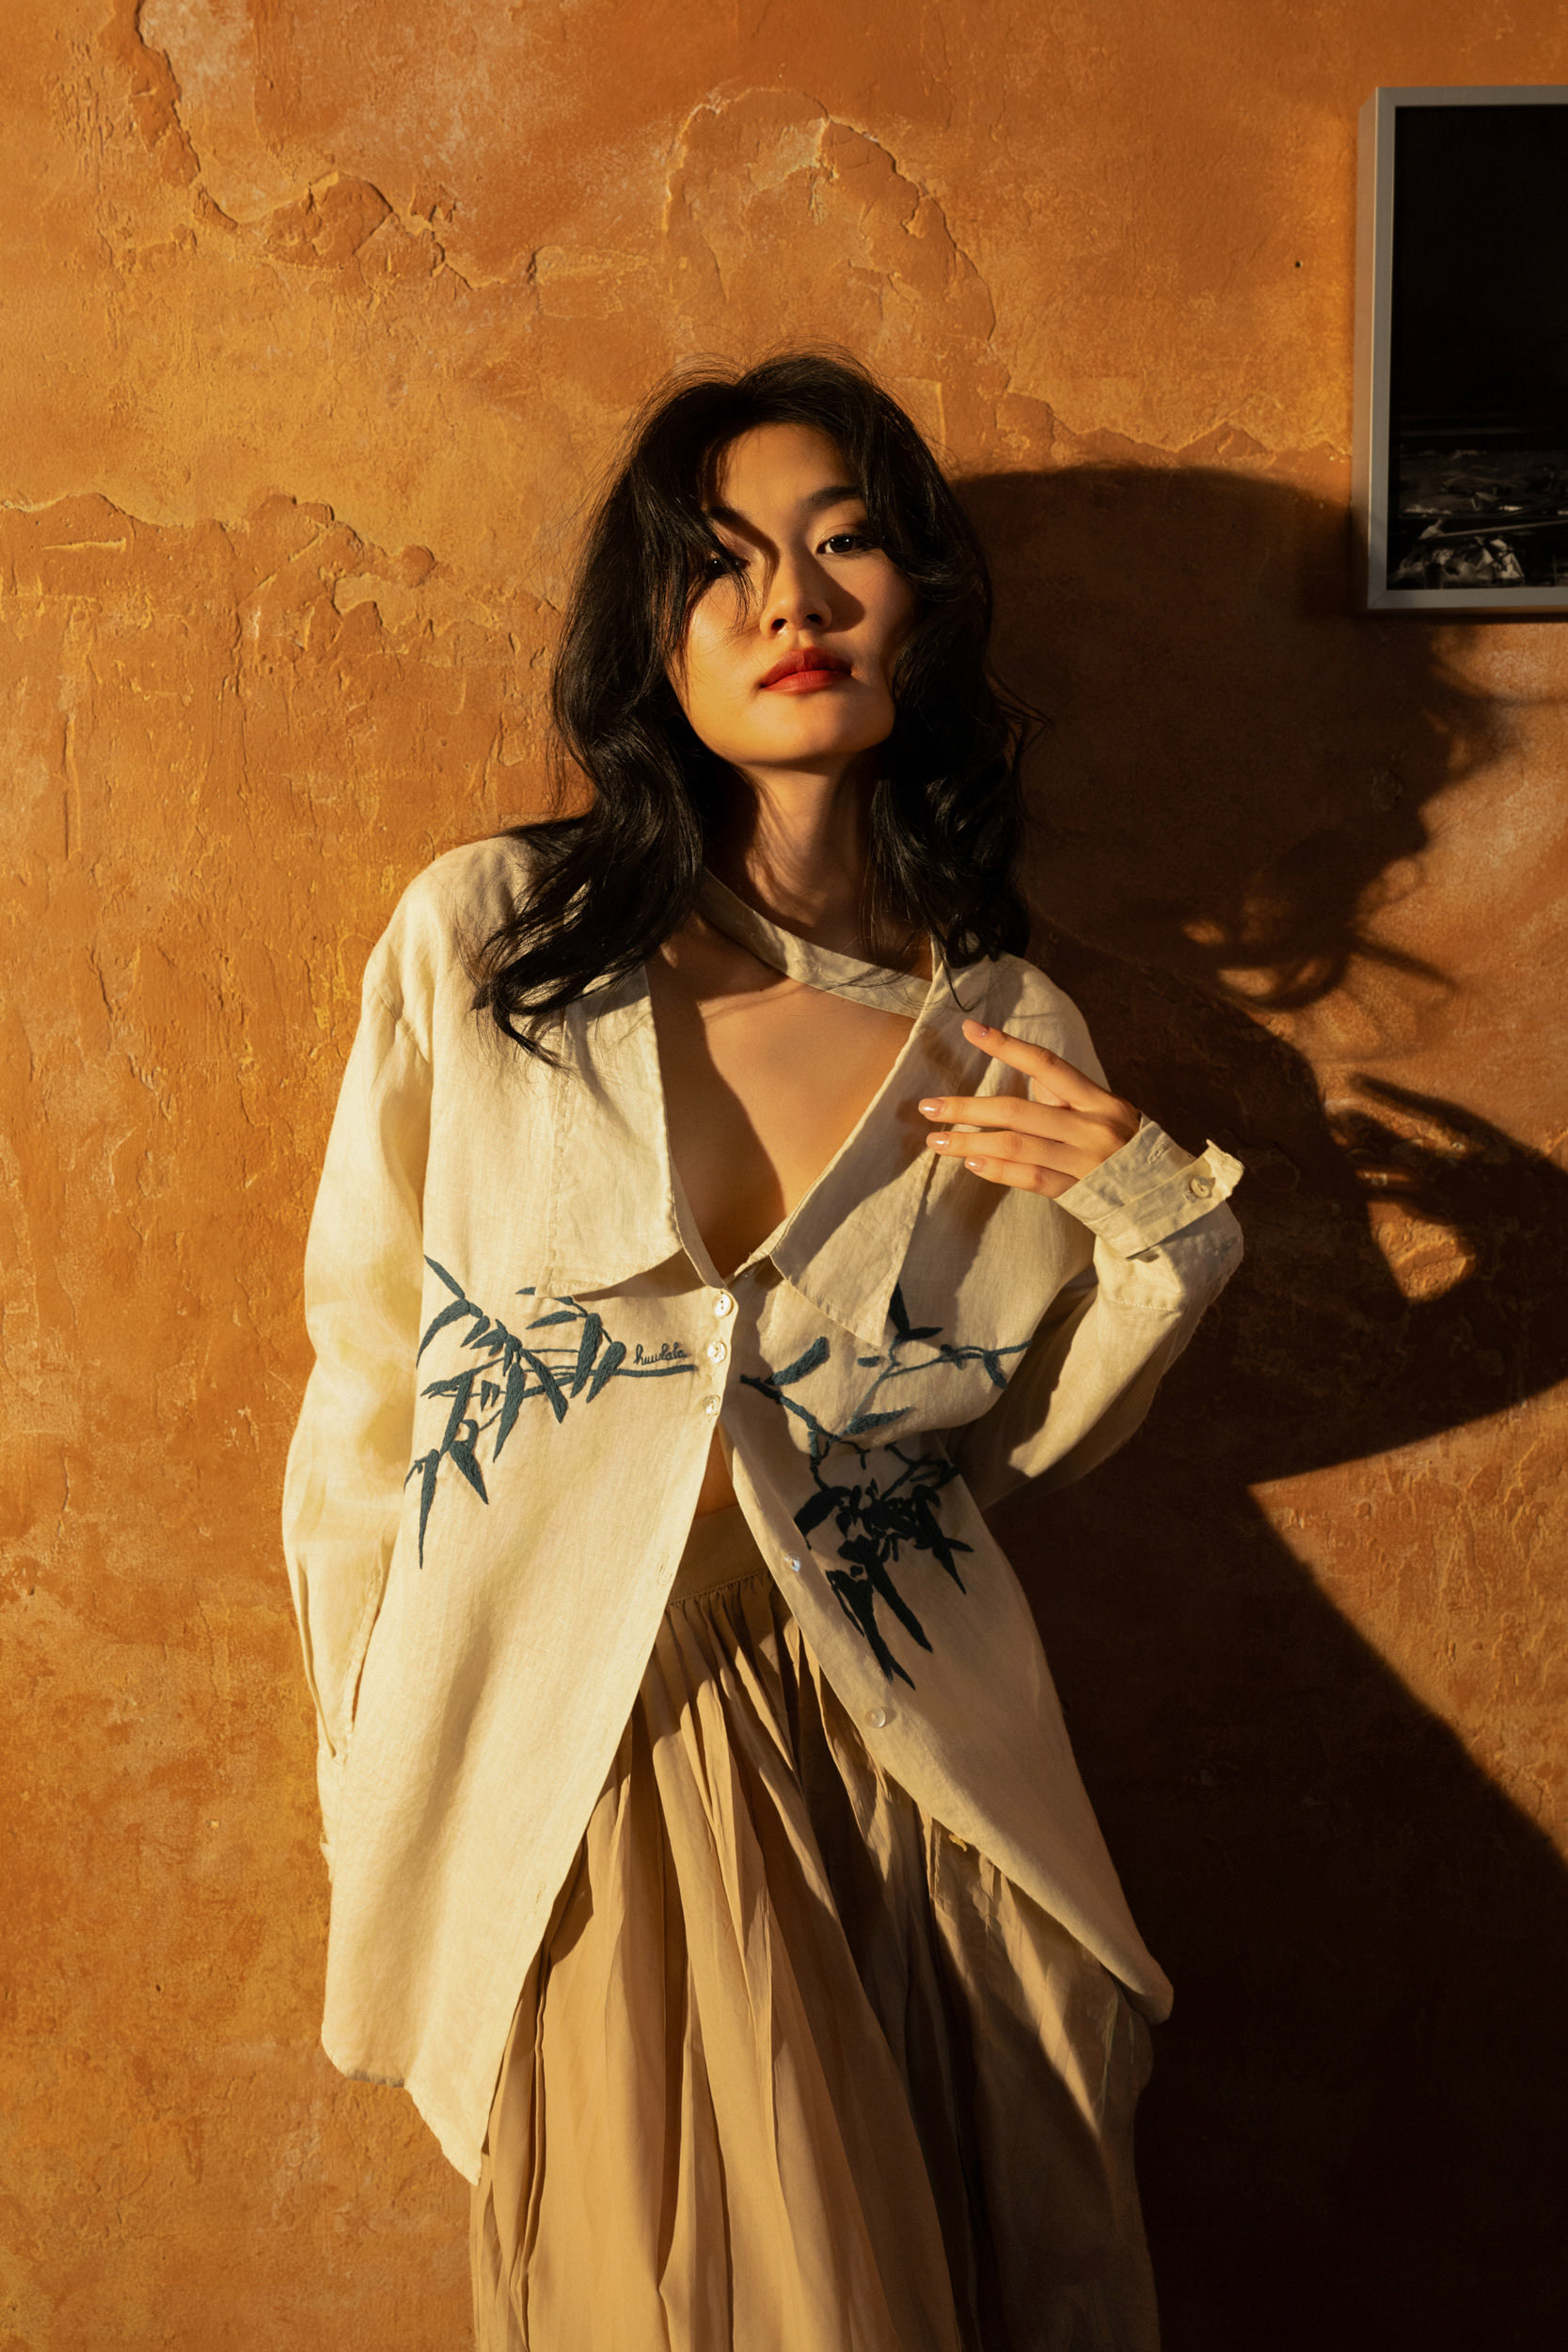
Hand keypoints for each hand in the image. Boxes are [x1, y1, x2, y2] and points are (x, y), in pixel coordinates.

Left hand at [919, 1019, 1140, 1199]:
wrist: (1162, 1196)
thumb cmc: (1124, 1147)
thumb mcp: (1104, 1112)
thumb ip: (1065, 1096)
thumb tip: (1019, 1069)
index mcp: (1099, 1100)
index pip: (1046, 1064)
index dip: (1007, 1045)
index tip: (971, 1029)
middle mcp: (1092, 1127)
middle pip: (1018, 1110)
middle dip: (968, 1107)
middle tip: (929, 1107)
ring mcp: (1085, 1162)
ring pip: (1016, 1146)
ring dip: (971, 1141)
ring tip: (938, 1140)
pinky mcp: (1077, 1192)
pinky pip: (1029, 1179)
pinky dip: (997, 1170)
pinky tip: (971, 1163)